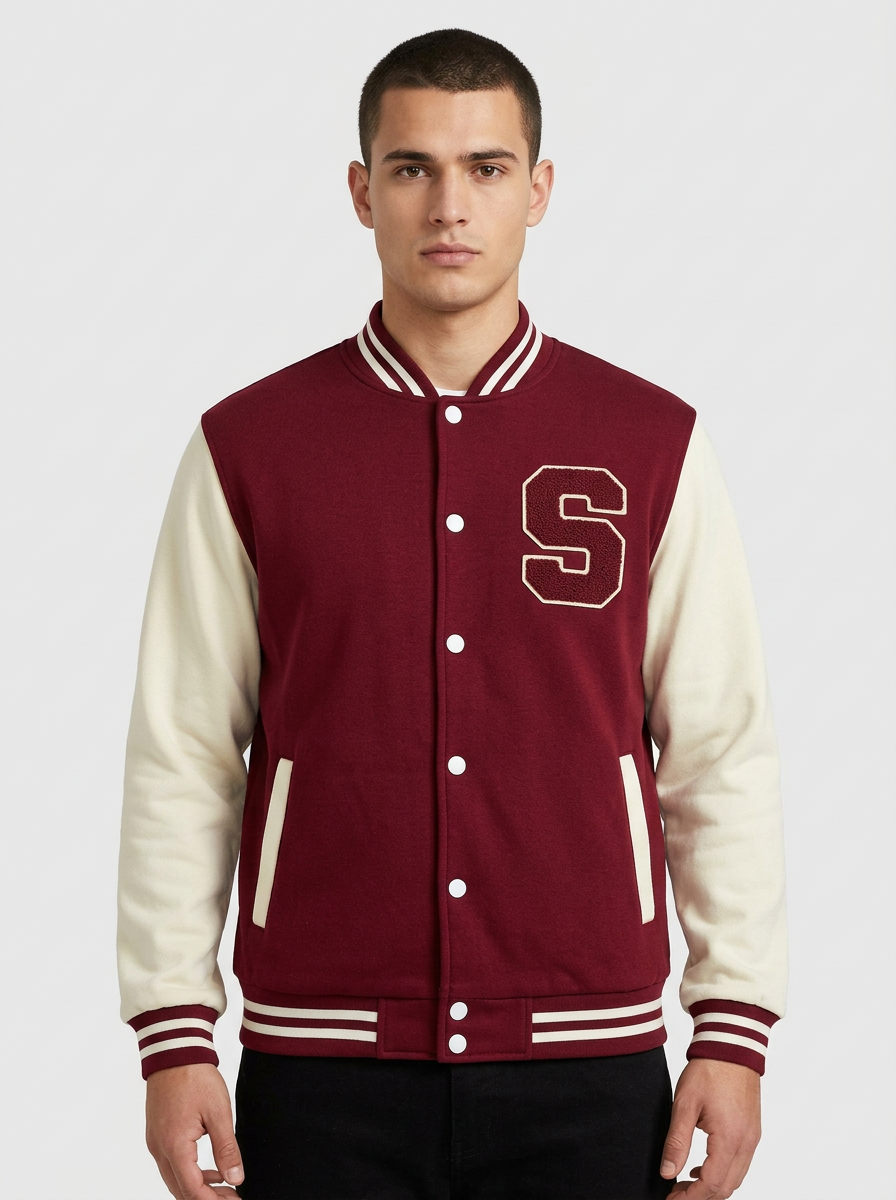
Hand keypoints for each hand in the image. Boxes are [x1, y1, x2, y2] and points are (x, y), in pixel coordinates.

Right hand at [145, 1063, 244, 1198]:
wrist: (175, 1052)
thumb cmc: (196, 1078)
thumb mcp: (219, 1113)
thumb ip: (226, 1149)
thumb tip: (235, 1179)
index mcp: (174, 1146)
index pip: (191, 1190)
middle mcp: (159, 1149)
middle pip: (180, 1190)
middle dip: (206, 1198)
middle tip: (232, 1197)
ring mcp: (155, 1142)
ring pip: (174, 1179)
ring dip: (198, 1187)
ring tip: (226, 1186)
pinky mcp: (157, 1134)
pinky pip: (171, 1164)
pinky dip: (189, 1172)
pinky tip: (211, 1169)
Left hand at [660, 1058, 760, 1198]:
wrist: (732, 1046)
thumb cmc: (709, 1070)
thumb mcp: (684, 1104)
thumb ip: (677, 1141)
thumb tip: (668, 1173)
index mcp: (730, 1138)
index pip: (712, 1184)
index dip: (690, 1197)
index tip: (670, 1199)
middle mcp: (746, 1143)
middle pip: (727, 1188)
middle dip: (701, 1196)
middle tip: (675, 1193)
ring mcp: (753, 1138)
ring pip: (736, 1178)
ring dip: (712, 1186)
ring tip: (685, 1182)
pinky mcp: (753, 1131)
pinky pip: (740, 1163)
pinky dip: (723, 1173)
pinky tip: (702, 1167)